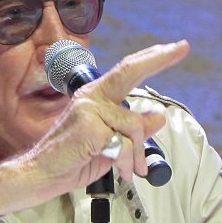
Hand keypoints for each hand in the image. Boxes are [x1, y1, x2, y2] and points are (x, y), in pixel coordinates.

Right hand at [0, 40, 190, 215]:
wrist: (40, 175)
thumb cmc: (71, 160)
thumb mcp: (111, 146)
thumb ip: (132, 130)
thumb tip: (157, 116)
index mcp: (95, 98)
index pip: (126, 72)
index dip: (151, 58)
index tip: (174, 48)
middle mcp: (91, 98)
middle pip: (129, 71)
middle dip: (158, 59)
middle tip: (181, 47)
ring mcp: (89, 110)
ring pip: (134, 126)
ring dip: (137, 155)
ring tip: (130, 169)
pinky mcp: (89, 127)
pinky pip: (125, 145)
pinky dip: (127, 162)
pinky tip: (119, 170)